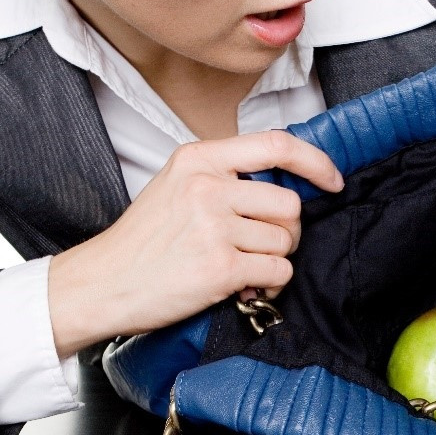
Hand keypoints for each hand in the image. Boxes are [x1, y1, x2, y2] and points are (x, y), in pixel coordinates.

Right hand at [48, 131, 342, 357]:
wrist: (103, 283)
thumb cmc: (143, 242)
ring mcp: (213, 226)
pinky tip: (243, 289)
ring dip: (273, 262)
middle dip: (286, 232)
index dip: (316, 163)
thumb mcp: (176, 186)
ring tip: (243, 271)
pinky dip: (269, 286)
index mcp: (199, 159)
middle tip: (260, 248)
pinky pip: (277, 272)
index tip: (332, 181)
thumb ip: (223, 178)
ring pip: (285, 242)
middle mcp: (207, 186)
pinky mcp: (220, 267)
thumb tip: (285, 187)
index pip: (277, 145)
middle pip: (289, 204)